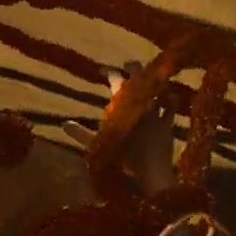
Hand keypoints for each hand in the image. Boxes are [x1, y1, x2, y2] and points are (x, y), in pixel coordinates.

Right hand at [62, 62, 176, 196]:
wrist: (150, 172)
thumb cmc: (123, 158)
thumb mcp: (98, 146)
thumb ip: (81, 134)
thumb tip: (64, 124)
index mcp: (123, 107)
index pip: (116, 83)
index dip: (110, 73)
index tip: (104, 70)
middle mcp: (141, 105)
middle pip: (138, 80)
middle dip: (133, 69)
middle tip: (128, 64)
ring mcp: (156, 113)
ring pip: (156, 90)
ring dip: (153, 82)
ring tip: (150, 76)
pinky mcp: (168, 124)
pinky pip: (171, 108)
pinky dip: (171, 100)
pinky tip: (172, 95)